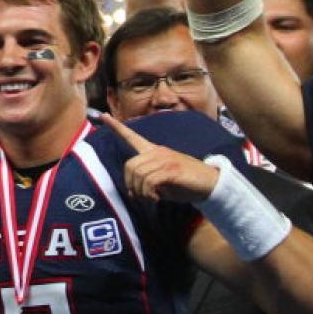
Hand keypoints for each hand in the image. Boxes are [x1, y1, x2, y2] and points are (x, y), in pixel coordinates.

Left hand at [103, 113, 222, 203]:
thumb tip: (133, 192)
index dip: (116, 127)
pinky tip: (156, 198)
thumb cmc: (185, 183)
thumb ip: (147, 181)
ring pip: (139, 174)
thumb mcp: (162, 182)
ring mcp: (165, 159)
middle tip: (140, 197)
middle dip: (131, 185)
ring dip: (141, 192)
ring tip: (151, 198)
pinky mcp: (172, 169)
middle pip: (130, 166)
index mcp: (153, 151)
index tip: (102, 115)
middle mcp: (157, 152)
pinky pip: (150, 181)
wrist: (210, 183)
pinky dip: (149, 194)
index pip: (132, 136)